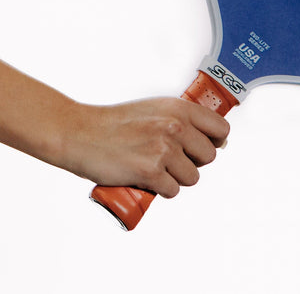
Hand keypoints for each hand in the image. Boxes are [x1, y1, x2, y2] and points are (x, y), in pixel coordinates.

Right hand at [61, 97, 229, 197]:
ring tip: (151, 166)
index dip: (214, 140)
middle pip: (209, 156)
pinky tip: (143, 178)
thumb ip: (181, 120)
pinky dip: (159, 190)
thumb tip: (218, 141)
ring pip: (192, 177)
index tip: (199, 147)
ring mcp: (163, 149)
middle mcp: (175, 126)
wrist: (78, 133)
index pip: (221, 128)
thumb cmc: (113, 123)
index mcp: (178, 108)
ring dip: (174, 178)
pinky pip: (173, 191)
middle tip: (166, 158)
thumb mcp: (152, 109)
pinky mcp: (151, 172)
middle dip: (191, 162)